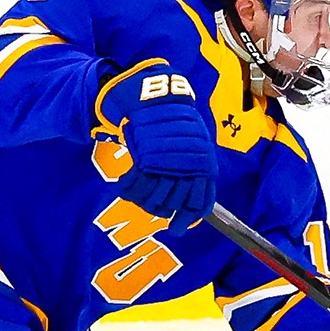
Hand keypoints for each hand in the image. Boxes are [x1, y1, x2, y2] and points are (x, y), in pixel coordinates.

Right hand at [118, 100, 214, 226]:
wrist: (157, 100)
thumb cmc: (176, 123)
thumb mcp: (197, 146)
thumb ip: (196, 172)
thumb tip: (192, 201)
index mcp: (205, 166)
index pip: (200, 202)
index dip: (188, 219)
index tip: (177, 229)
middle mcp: (187, 168)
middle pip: (175, 203)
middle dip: (164, 209)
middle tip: (157, 210)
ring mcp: (167, 165)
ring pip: (155, 198)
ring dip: (145, 201)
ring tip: (141, 198)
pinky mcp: (146, 160)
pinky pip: (136, 185)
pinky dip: (128, 189)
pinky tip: (125, 186)